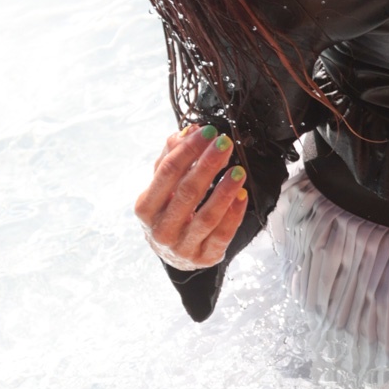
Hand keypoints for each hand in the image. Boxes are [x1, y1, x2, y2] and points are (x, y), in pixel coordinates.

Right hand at [135, 124, 248, 270]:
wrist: (173, 254)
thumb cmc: (169, 212)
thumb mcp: (163, 187)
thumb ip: (171, 157)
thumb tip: (189, 131)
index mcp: (146, 208)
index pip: (167, 172)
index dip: (188, 150)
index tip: (207, 132)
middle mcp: (161, 230)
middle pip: (187, 192)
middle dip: (208, 165)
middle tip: (225, 144)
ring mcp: (182, 247)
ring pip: (206, 217)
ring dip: (224, 191)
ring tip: (238, 170)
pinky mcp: (204, 257)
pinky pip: (222, 235)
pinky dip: (234, 214)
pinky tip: (242, 195)